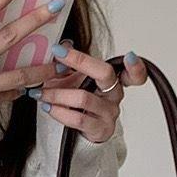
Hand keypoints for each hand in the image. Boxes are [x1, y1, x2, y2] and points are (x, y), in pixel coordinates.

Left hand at [26, 43, 148, 143]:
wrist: (82, 132)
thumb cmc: (80, 102)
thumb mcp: (76, 79)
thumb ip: (70, 63)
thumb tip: (62, 44)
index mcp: (114, 78)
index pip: (133, 73)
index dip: (135, 67)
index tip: (129, 55)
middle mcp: (115, 94)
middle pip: (104, 73)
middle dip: (80, 60)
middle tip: (57, 53)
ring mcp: (108, 113)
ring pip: (83, 98)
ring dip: (57, 93)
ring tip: (40, 92)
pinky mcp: (99, 129)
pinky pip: (78, 119)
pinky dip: (59, 111)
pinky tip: (47, 107)